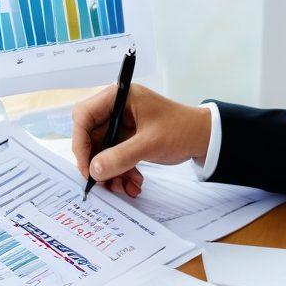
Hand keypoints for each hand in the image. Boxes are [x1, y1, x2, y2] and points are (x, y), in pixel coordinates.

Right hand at [71, 83, 211, 196]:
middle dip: (96, 163)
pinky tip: (134, 185)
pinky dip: (120, 173)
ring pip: (101, 152)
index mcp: (119, 97)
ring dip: (110, 173)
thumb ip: (121, 156)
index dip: (80, 141)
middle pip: (90, 137)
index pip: (84, 116)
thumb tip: (94, 170)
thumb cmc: (182, 130)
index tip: (86, 166)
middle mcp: (116, 109)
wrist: (204, 139)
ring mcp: (121, 125)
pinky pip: (114, 158)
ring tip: (124, 188)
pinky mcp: (127, 140)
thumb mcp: (150, 144)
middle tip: (101, 183)